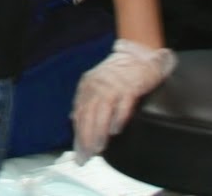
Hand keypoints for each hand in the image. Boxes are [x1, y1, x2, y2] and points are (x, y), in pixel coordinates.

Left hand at [72, 38, 175, 163]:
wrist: (138, 56)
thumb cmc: (118, 74)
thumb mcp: (97, 85)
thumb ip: (86, 101)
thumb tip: (73, 118)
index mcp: (87, 85)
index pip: (79, 113)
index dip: (78, 133)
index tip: (79, 152)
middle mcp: (96, 85)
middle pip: (88, 113)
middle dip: (85, 137)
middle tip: (86, 156)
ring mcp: (113, 85)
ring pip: (102, 111)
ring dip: (99, 131)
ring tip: (97, 148)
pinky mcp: (130, 87)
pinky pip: (122, 105)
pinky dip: (118, 118)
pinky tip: (115, 130)